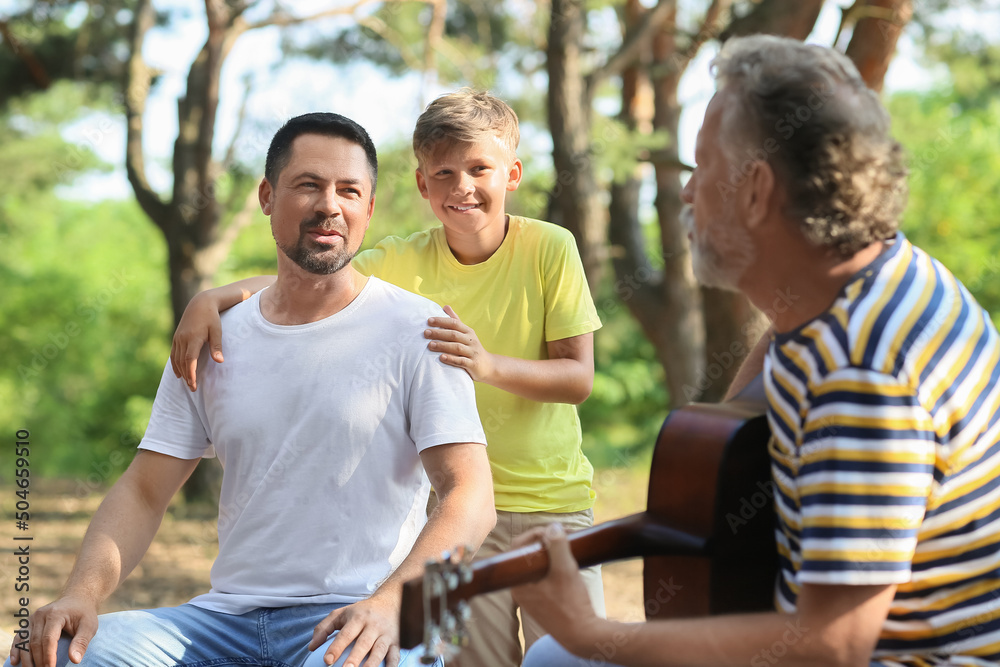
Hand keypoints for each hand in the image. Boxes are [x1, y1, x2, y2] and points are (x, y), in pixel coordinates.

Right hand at [11, 596, 98, 666]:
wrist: (76, 599)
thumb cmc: (84, 614)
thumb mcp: (89, 626)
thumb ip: (81, 642)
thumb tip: (75, 660)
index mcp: (56, 614)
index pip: (48, 639)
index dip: (48, 656)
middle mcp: (41, 615)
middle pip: (35, 642)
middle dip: (38, 660)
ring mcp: (33, 619)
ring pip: (25, 642)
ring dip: (26, 659)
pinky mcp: (29, 623)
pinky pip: (19, 638)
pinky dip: (16, 650)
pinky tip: (16, 662)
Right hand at [169, 291, 224, 391]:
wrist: (200, 303)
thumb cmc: (212, 318)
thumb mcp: (217, 331)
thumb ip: (216, 346)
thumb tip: (219, 361)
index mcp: (193, 338)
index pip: (189, 360)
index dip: (191, 373)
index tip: (193, 384)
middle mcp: (182, 339)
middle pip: (182, 362)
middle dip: (187, 376)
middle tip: (192, 388)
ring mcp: (178, 338)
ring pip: (176, 359)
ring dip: (181, 372)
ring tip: (187, 383)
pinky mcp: (176, 337)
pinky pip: (173, 354)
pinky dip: (175, 364)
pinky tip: (178, 373)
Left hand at [308, 592, 400, 666]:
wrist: (391, 602)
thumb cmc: (361, 612)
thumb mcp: (341, 614)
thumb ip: (324, 628)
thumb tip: (311, 647)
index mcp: (358, 618)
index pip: (346, 634)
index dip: (336, 647)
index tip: (327, 660)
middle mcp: (373, 625)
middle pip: (363, 643)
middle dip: (354, 658)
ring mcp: (386, 634)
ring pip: (379, 650)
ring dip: (371, 664)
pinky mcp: (396, 642)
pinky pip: (395, 655)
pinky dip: (392, 665)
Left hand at [425, 306, 494, 381]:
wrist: (488, 365)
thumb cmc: (472, 347)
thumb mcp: (466, 333)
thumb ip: (455, 321)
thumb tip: (445, 306)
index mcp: (468, 331)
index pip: (455, 323)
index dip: (442, 321)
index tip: (429, 321)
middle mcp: (471, 340)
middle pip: (454, 335)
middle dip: (439, 333)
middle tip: (426, 333)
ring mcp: (472, 352)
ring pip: (457, 347)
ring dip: (443, 346)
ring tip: (430, 345)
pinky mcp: (473, 364)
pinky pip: (461, 361)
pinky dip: (451, 359)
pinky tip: (441, 358)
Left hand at [511, 523, 600, 654]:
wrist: (582, 635)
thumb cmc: (571, 605)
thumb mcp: (565, 570)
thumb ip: (557, 546)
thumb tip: (552, 527)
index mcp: (518, 582)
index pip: (519, 546)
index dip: (536, 533)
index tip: (555, 530)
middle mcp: (520, 589)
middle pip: (528, 554)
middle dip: (546, 541)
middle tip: (564, 535)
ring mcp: (531, 595)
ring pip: (537, 564)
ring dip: (552, 552)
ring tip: (568, 546)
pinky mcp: (543, 600)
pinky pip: (544, 575)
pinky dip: (554, 564)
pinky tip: (568, 561)